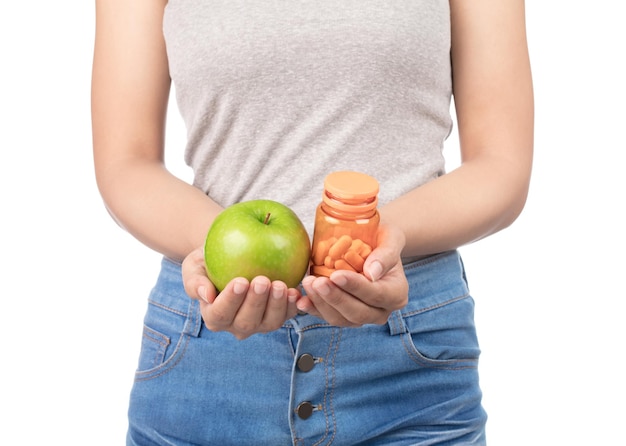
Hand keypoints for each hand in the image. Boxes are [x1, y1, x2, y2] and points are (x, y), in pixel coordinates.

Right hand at [182, 247, 301, 339]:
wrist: (230, 254)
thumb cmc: (209, 260)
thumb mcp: (194, 266)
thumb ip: (195, 281)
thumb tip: (206, 295)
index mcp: (214, 316)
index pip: (220, 314)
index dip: (231, 301)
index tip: (240, 281)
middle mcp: (236, 325)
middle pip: (246, 322)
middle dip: (256, 303)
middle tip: (262, 281)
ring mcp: (259, 323)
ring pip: (269, 323)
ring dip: (277, 306)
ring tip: (280, 285)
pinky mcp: (278, 315)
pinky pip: (287, 315)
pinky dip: (293, 305)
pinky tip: (295, 290)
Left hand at [298, 224, 408, 325]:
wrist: (370, 243)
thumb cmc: (382, 238)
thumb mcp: (391, 237)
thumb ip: (386, 254)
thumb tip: (372, 273)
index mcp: (396, 293)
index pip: (376, 295)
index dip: (355, 287)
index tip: (336, 275)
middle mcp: (381, 310)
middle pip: (357, 313)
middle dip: (335, 298)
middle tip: (317, 281)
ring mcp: (361, 316)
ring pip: (340, 319)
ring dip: (321, 303)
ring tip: (307, 282)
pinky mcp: (342, 314)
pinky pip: (326, 316)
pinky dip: (312, 308)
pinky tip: (300, 299)